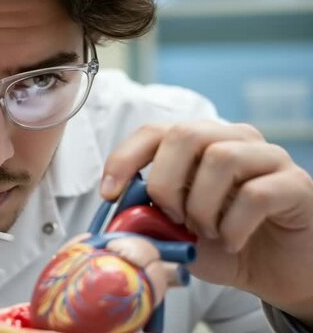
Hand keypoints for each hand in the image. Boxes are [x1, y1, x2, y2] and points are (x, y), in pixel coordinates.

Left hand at [100, 121, 312, 324]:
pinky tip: (231, 242)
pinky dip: (233, 226)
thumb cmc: (221, 245)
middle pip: (186, 134)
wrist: (276, 272)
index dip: (125, 158)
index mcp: (199, 145)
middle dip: (165, 183)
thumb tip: (116, 213)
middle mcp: (233, 140)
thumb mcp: (174, 232)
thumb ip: (148, 218)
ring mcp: (268, 158)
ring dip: (202, 206)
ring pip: (222, 158)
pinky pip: (257, 194)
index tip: (109, 193)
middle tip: (172, 218)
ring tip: (206, 232)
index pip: (154, 132)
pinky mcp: (296, 184)